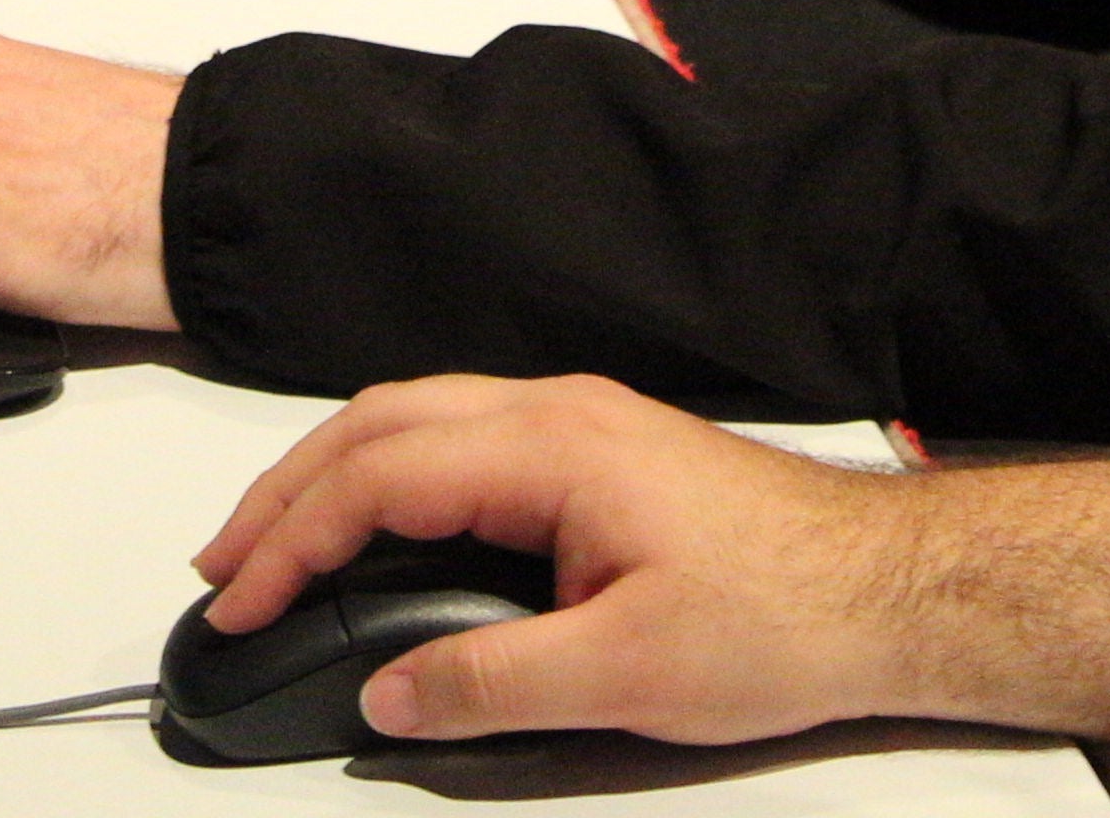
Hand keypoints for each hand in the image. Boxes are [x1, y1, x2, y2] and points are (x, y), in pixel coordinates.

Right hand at [194, 374, 943, 746]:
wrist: (887, 590)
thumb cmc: (783, 615)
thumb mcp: (623, 676)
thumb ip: (489, 682)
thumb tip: (388, 695)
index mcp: (554, 447)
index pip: (379, 476)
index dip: (292, 542)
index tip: (238, 603)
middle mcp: (559, 413)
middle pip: (379, 424)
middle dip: (285, 493)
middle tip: (222, 567)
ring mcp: (580, 425)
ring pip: (416, 421)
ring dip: (333, 477)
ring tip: (274, 548)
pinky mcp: (598, 454)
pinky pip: (461, 439)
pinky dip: (391, 478)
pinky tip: (376, 528)